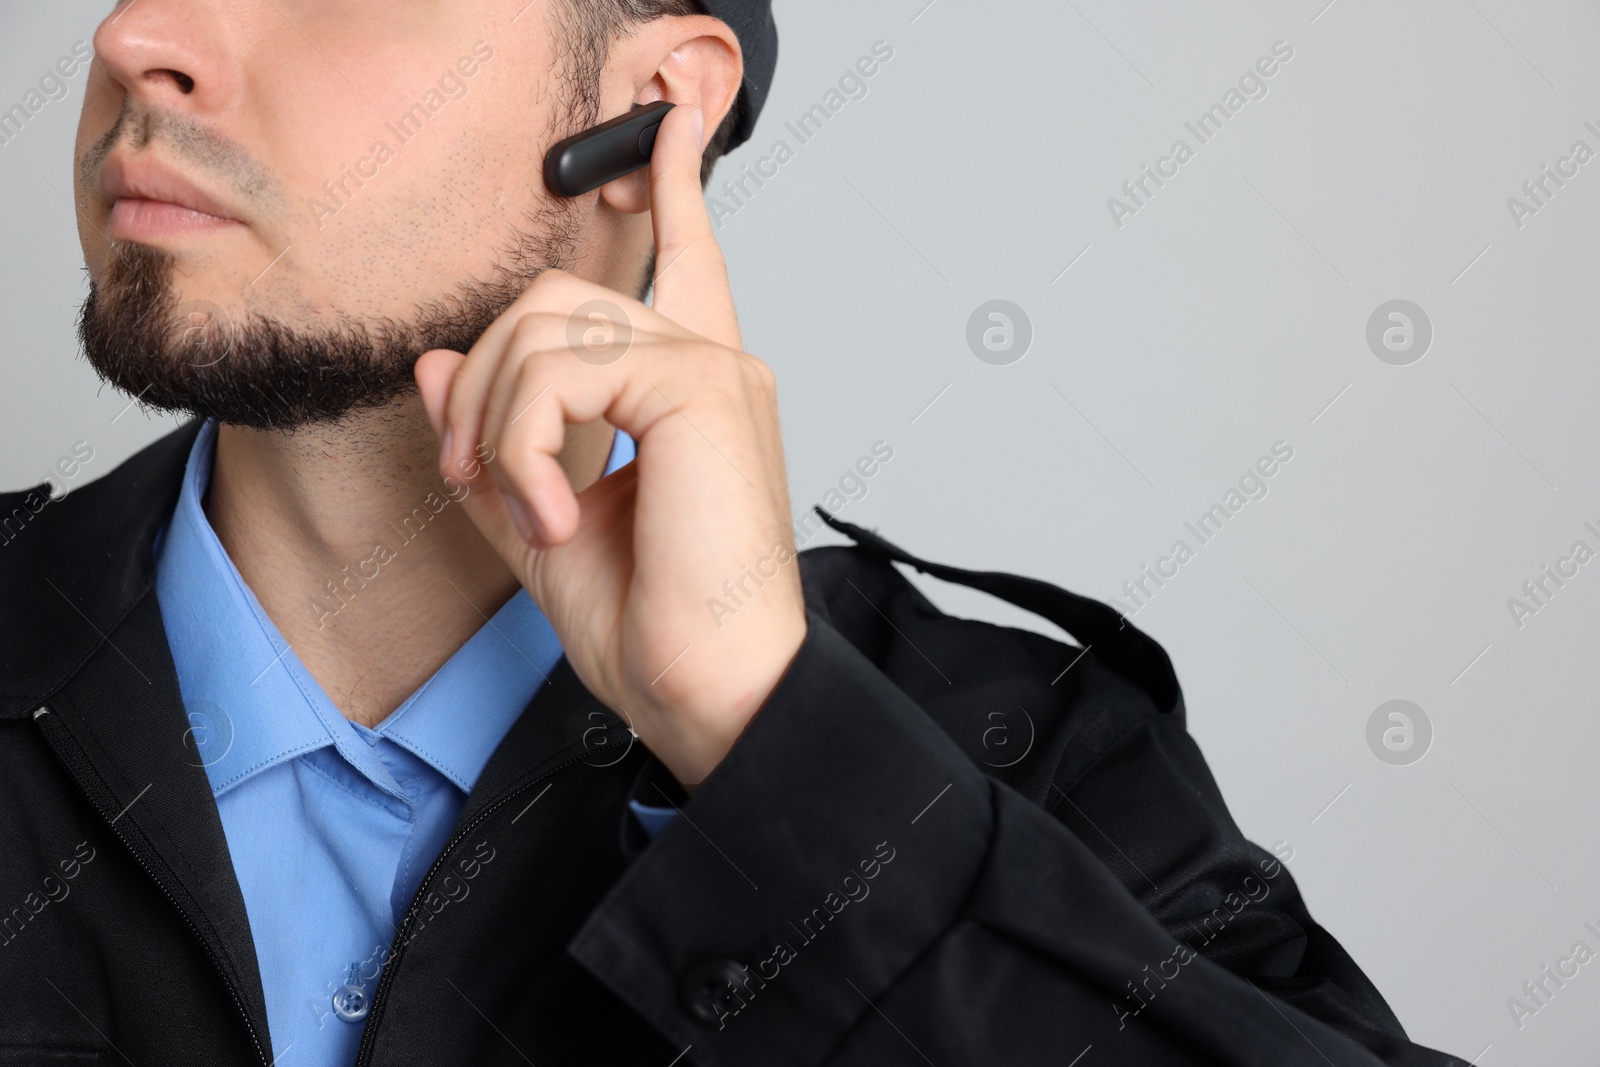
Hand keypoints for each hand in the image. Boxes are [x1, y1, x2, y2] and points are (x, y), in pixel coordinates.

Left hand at [414, 104, 805, 787]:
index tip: (667, 127)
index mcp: (688, 392)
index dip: (670, 188)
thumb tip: (434, 365)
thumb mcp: (540, 524)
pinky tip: (552, 510)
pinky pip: (561, 370)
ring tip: (522, 505)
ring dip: (498, 418)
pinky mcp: (698, 388)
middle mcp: (708, 366)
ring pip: (546, 323)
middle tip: (472, 468)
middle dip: (484, 372)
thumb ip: (493, 440)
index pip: (684, 260)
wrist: (712, 692)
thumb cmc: (654, 625)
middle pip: (558, 293)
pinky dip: (525, 443)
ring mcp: (710, 369)